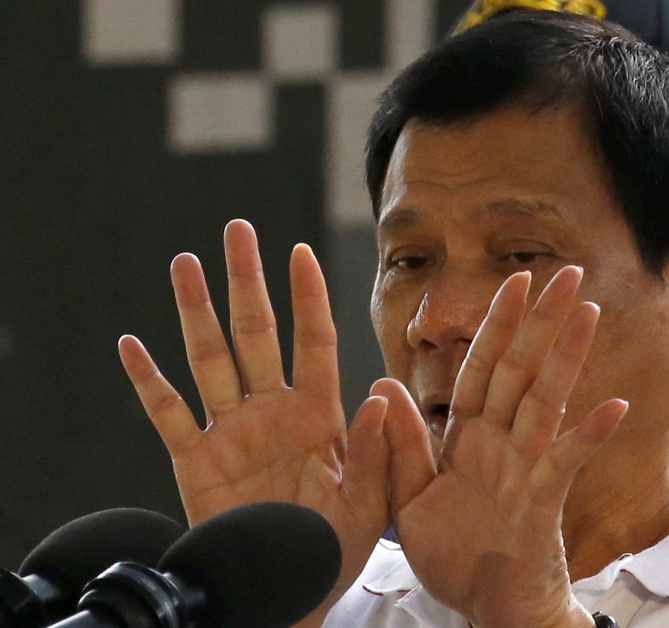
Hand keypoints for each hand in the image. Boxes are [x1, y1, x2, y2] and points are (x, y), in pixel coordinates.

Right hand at [118, 219, 389, 609]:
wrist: (289, 591)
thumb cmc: (335, 549)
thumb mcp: (370, 503)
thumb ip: (377, 451)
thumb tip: (382, 394)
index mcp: (319, 414)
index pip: (314, 341)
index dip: (307, 296)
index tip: (300, 252)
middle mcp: (272, 409)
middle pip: (256, 332)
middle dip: (246, 281)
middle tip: (237, 230)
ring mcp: (232, 429)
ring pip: (209, 358)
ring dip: (195, 311)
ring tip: (184, 263)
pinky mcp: (196, 459)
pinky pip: (168, 413)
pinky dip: (149, 381)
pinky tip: (131, 345)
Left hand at [381, 267, 626, 627]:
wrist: (483, 610)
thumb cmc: (452, 556)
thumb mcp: (407, 498)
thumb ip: (401, 444)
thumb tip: (382, 384)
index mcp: (466, 439)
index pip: (482, 368)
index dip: (495, 324)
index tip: (514, 282)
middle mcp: (500, 445)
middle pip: (521, 370)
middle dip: (541, 321)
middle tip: (568, 272)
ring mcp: (524, 471)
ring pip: (546, 402)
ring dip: (567, 357)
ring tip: (589, 312)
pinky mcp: (540, 504)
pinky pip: (564, 464)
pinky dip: (588, 436)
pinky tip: (613, 406)